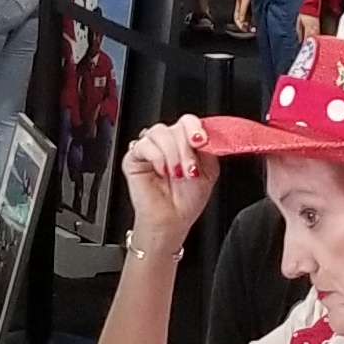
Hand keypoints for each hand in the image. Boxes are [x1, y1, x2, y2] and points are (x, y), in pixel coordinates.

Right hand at [119, 116, 220, 253]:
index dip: (195, 127)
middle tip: (190, 169)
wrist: (171, 221)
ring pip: (160, 132)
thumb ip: (210, 149)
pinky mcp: (133, 157)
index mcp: (184, 143)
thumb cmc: (186, 201)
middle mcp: (167, 142)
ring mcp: (150, 148)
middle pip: (176, 126)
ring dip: (172, 154)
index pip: (188, 121)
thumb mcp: (208, 171)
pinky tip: (161, 172)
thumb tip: (207, 134)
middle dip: (186, 149)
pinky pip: (143, 144)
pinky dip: (156, 157)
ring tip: (176, 173)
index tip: (202, 141)